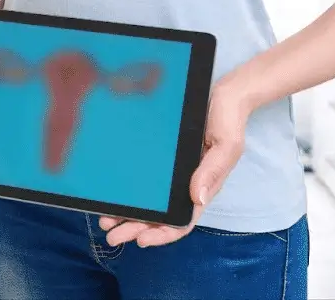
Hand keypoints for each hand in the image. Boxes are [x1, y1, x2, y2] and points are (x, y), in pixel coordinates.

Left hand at [99, 77, 252, 246]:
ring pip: (148, 202)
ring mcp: (173, 173)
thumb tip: (196, 198)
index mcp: (202, 188)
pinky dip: (129, 192)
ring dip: (127, 215)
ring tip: (105, 221)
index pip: (182, 221)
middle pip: (159, 217)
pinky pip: (144, 180)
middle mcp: (185, 185)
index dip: (162, 234)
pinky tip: (112, 195)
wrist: (224, 94)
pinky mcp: (162, 158)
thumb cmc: (229, 121)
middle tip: (110, 235)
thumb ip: (212, 171)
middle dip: (135, 229)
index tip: (141, 240)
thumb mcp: (226, 146)